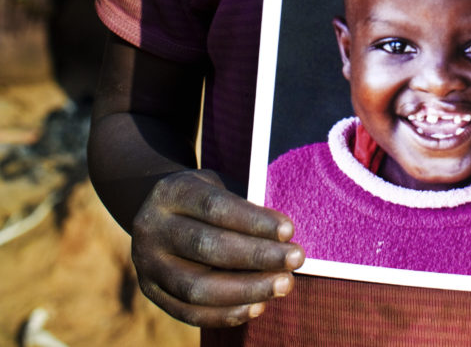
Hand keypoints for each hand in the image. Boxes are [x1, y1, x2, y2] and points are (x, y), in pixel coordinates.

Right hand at [131, 169, 304, 326]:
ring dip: (247, 290)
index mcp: (172, 192)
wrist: (154, 211)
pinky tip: (258, 306)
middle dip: (257, 256)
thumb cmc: (202, 197)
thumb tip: (284, 237)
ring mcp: (147, 264)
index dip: (254, 220)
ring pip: (197, 287)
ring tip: (284, 285)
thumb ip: (243, 206)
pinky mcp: (150, 292)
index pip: (215, 207)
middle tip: (295, 259)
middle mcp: (152, 228)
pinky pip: (189, 312)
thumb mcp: (217, 186)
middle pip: (207, 247)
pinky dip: (226, 313)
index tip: (289, 230)